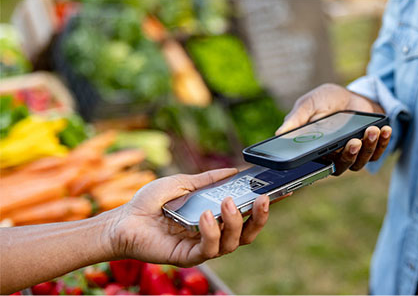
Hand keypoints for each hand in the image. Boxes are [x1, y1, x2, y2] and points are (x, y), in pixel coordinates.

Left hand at [105, 168, 269, 266]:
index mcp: (215, 217)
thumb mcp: (183, 183)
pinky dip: (211, 231)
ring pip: (232, 243)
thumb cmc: (151, 202)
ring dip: (234, 222)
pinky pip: (208, 248)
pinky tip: (206, 216)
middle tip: (262, 198)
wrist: (124, 219)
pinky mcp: (188, 256)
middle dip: (259, 217)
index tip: (283, 191)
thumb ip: (208, 180)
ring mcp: (202, 247)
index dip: (265, 206)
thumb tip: (234, 170)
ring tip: (228, 202)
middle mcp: (213, 234)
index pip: (246, 214)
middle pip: (247, 233)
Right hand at [276, 83, 391, 174]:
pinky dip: (383, 142)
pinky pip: (376, 153)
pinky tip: (384, 129)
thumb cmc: (325, 101)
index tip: (325, 156)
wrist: (350, 96)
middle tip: (353, 141)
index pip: (314, 167)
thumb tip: (279, 133)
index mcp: (314, 151)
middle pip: (340, 166)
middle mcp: (333, 157)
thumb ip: (297, 118)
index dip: (318, 168)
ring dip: (367, 147)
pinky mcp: (370, 150)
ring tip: (372, 130)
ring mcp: (352, 155)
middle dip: (349, 154)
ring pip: (359, 162)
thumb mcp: (309, 104)